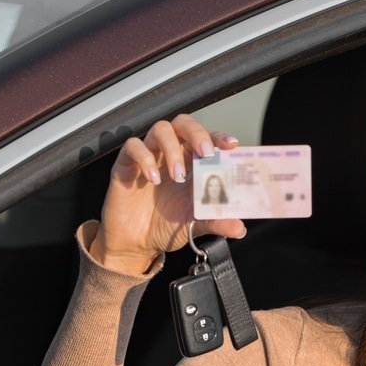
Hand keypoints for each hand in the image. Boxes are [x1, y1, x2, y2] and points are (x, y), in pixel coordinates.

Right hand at [90, 114, 245, 273]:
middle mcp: (172, 153)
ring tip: (178, 175)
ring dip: (172, 148)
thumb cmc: (168, 225)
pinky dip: (144, 158)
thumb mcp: (195, 223)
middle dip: (197, 133)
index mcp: (193, 162)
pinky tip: (152, 178)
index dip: (219, 136)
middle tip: (205, 152)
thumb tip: (240, 228)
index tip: (231, 145)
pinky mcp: (126, 164)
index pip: (208, 138)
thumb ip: (217, 221)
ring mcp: (150, 155)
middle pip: (184, 124)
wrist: (137, 242)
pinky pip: (133, 146)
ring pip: (161, 129)